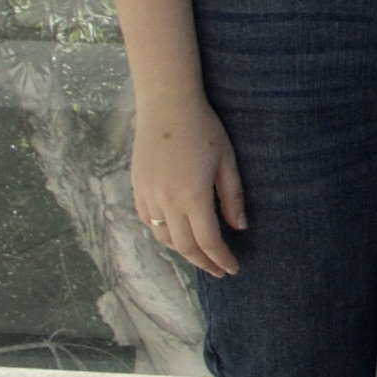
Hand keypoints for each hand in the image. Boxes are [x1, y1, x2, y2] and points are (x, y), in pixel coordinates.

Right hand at [130, 95, 246, 281]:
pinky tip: (177, 236)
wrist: (166, 106)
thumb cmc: (203, 129)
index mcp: (192, 195)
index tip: (232, 268)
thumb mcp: (227, 162)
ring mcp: (147, 195)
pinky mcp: (137, 188)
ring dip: (183, 252)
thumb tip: (239, 228)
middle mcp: (166, 200)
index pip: (208, 241)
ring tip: (201, 256)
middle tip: (219, 271)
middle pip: (184, 246)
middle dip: (204, 262)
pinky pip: (149, 223)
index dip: (221, 258)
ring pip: (163, 237)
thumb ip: (232, 197)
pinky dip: (164, 235)